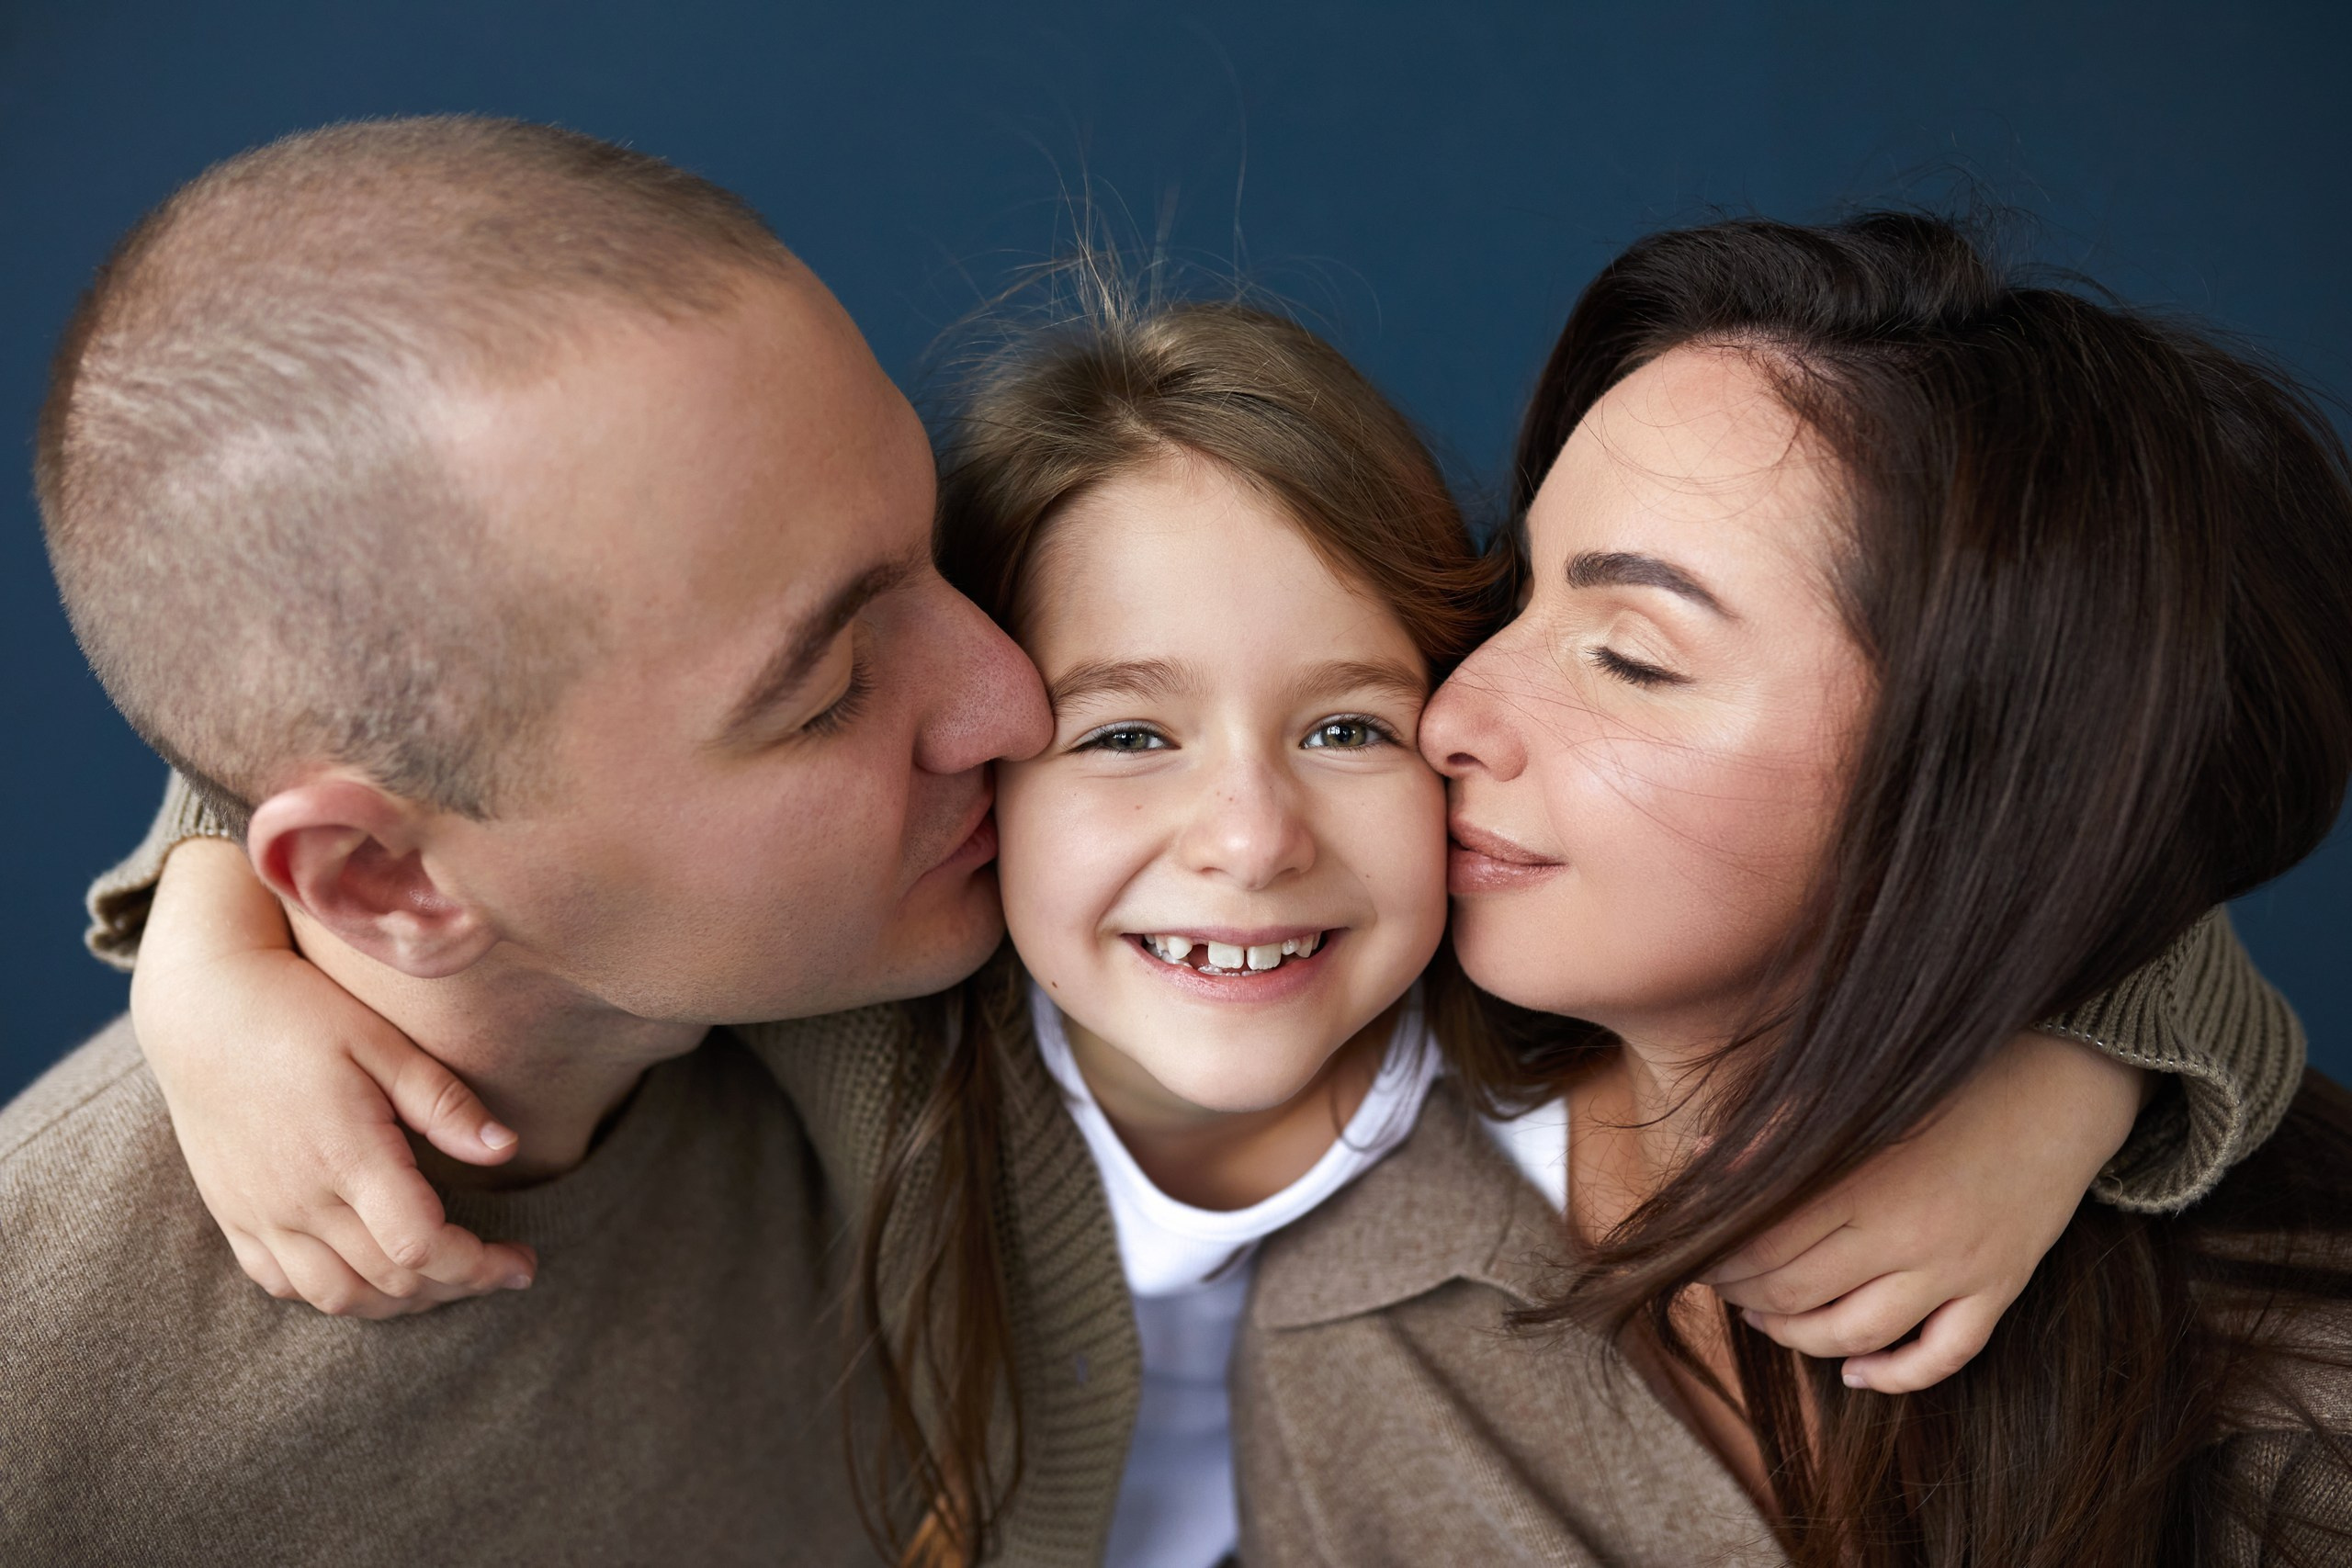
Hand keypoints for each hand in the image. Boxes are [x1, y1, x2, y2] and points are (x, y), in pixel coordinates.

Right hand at [132, 838, 537, 1317]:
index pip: (420, 1248)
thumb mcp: (382, 1042)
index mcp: (345, 1156)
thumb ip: (444, 1103)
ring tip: (445, 1277)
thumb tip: (508, 1150)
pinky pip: (283, 1283)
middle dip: (457, 1285)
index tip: (521, 1263)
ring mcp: (257, 1214)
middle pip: (390, 1282)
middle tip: (499, 1266)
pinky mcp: (232, 1215)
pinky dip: (338, 1292)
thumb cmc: (300, 1013)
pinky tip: (371, 1270)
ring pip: (338, 1297)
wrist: (200, 1008)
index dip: (479, 1266)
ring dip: (401, 1302)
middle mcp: (297, 1199)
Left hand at [1702, 1029, 2144, 1392]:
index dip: (1720, 1260)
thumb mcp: (1853, 1091)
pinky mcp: (1998, 1287)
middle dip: (1747, 1298)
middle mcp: (1905, 1231)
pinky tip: (1856, 1371)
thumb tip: (1705, 1156)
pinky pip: (1944, 1357)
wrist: (2057, 1084)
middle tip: (1726, 1287)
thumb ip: (1778, 1130)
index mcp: (1859, 1177)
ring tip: (1770, 1322)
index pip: (1763, 1244)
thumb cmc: (1943, 1080)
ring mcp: (1955, 1267)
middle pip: (1798, 1294)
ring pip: (1858, 1335)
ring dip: (1800, 1339)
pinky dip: (1894, 1376)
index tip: (1699, 1255)